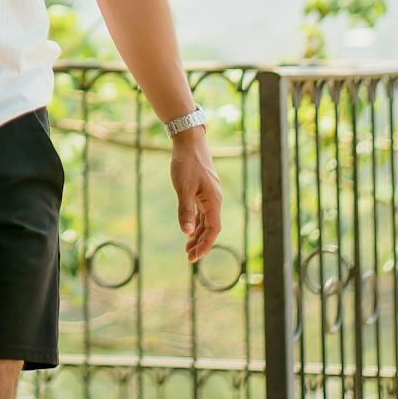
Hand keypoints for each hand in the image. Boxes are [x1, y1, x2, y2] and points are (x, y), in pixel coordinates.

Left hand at [171, 131, 222, 261]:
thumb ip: (185, 210)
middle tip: (188, 257)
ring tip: (187, 248)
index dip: (205, 245)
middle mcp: (214, 200)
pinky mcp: (203, 190)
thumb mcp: (183, 187)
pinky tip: (189, 229)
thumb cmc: (186, 163)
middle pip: (210, 228)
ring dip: (197, 234)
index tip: (194, 257)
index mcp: (213, 201)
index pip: (213, 230)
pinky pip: (201, 212)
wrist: (189, 140)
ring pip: (205, 220)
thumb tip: (186, 233)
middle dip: (200, 243)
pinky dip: (195, 222)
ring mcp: (209, 195)